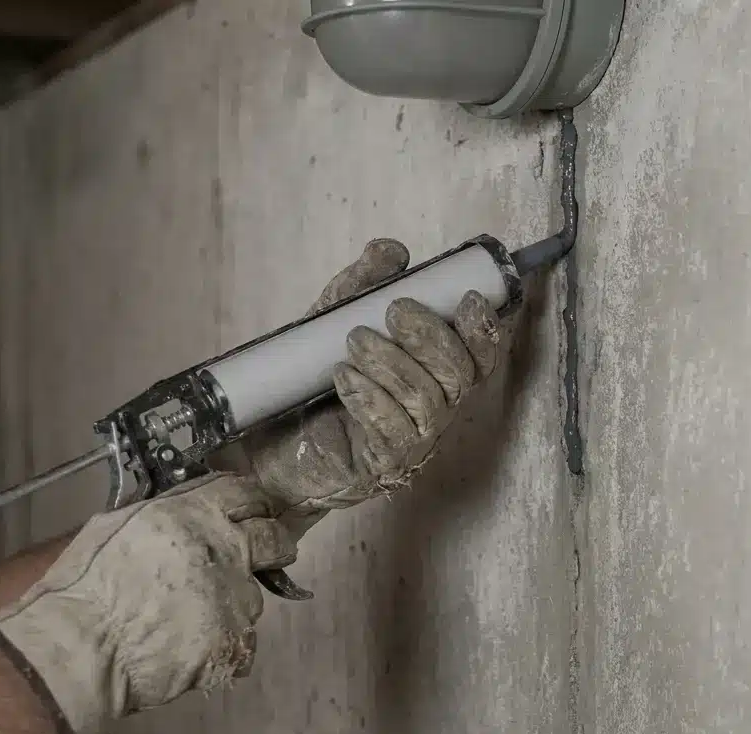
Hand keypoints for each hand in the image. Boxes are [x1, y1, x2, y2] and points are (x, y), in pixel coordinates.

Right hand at [0, 473, 292, 733]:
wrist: (81, 649)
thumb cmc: (83, 587)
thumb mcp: (116, 526)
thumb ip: (162, 516)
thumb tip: (180, 514)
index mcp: (195, 515)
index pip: (245, 493)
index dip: (251, 502)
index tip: (252, 510)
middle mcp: (228, 551)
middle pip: (274, 538)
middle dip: (272, 544)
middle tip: (260, 555)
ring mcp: (236, 599)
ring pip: (253, 597)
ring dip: (233, 603)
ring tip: (192, 619)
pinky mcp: (236, 643)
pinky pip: (243, 643)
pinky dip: (225, 647)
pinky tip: (193, 651)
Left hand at [220, 238, 505, 537]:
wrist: (265, 442)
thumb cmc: (308, 383)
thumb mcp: (330, 322)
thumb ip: (362, 286)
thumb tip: (393, 250)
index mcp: (434, 377)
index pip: (479, 357)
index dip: (484, 329)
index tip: (467, 299)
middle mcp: (434, 412)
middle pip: (460, 376)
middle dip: (432, 337)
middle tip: (395, 311)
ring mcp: (412, 443)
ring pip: (427, 400)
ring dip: (393, 363)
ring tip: (354, 340)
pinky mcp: (382, 466)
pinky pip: (392, 431)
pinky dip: (369, 397)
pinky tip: (342, 377)